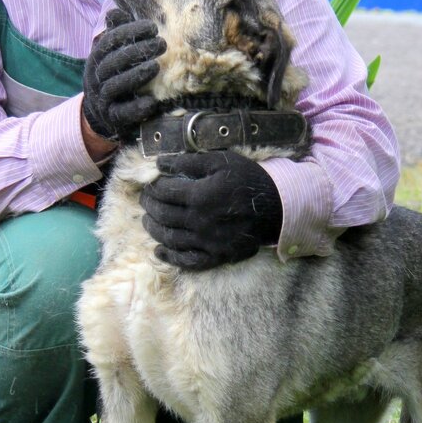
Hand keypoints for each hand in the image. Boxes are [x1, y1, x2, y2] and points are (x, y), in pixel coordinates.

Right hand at [81, 9, 165, 141]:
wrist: (101, 112)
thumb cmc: (114, 75)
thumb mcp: (113, 54)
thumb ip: (117, 33)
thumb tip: (115, 12)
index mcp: (96, 58)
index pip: (109, 41)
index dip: (129, 32)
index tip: (152, 27)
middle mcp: (96, 77)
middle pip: (112, 63)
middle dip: (136, 51)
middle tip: (161, 44)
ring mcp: (102, 99)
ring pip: (114, 86)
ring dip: (136, 75)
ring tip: (156, 67)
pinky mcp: (112, 118)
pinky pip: (122, 113)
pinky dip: (136, 107)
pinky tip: (151, 101)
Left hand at [140, 150, 282, 269]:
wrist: (276, 207)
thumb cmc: (248, 180)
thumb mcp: (221, 161)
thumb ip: (189, 162)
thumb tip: (160, 163)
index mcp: (200, 196)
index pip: (164, 193)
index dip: (152, 188)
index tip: (149, 186)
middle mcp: (200, 221)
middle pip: (163, 216)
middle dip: (149, 207)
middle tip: (145, 201)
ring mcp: (207, 242)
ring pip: (170, 238)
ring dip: (153, 229)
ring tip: (147, 221)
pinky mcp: (216, 256)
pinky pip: (188, 261)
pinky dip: (170, 257)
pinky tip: (159, 251)